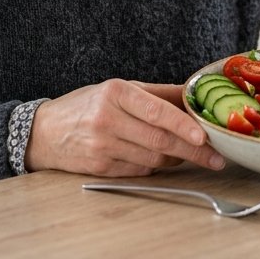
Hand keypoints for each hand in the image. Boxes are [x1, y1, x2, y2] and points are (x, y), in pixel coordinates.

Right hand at [23, 79, 225, 176]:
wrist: (44, 131)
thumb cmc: (87, 105)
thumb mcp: (119, 88)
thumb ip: (158, 93)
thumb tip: (193, 95)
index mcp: (116, 93)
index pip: (156, 112)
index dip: (183, 125)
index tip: (204, 135)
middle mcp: (107, 119)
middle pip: (159, 140)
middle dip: (193, 151)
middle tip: (215, 157)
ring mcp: (102, 146)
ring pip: (153, 159)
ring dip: (176, 158)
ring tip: (189, 153)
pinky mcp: (100, 168)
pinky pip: (140, 170)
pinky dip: (155, 166)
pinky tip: (160, 158)